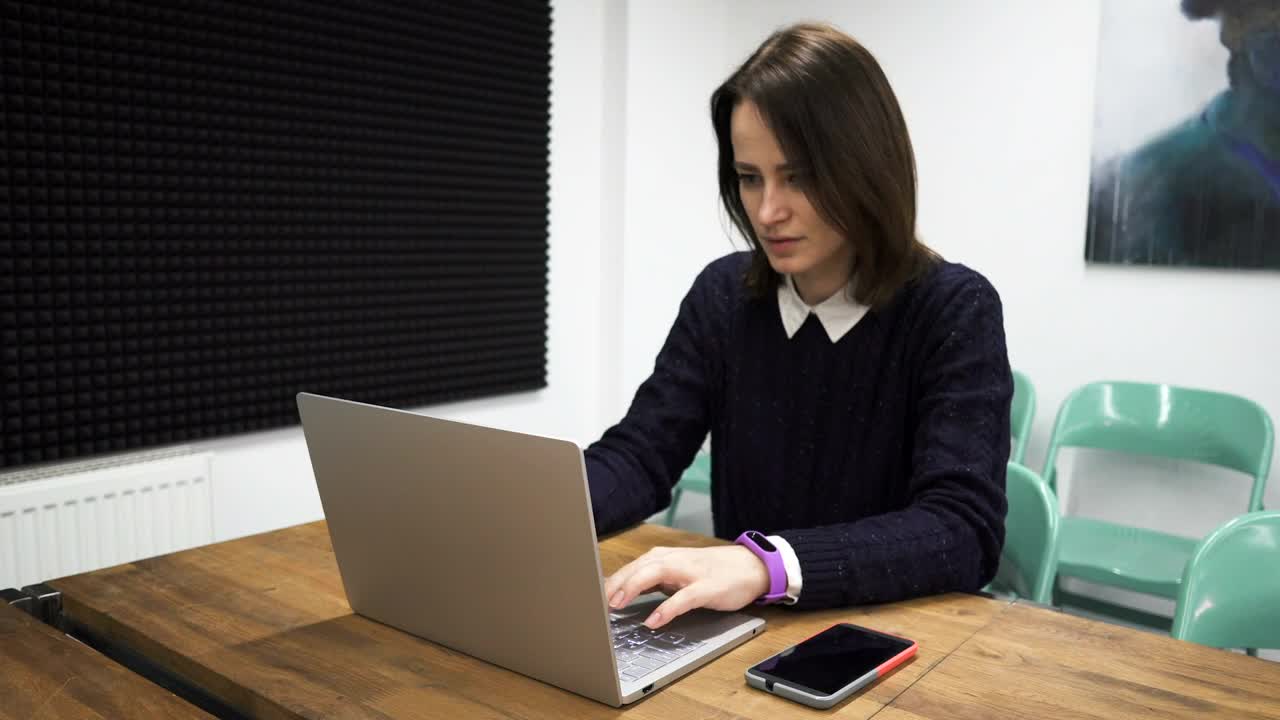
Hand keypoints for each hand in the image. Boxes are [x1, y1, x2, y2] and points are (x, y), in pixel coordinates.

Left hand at [603, 545, 770, 629]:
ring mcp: (690, 573)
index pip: (630, 567)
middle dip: (615, 583)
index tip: (589, 596)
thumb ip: (652, 581)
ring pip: (655, 574)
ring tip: (615, 604)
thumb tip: (620, 593)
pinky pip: (683, 598)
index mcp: (663, 558)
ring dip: (633, 587)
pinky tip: (654, 620)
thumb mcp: (676, 574)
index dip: (609, 581)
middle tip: (596, 601)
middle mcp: (673, 561)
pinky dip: (667, 608)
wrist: (750, 566)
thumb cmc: (710, 572)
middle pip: (637, 568)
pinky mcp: (707, 588)